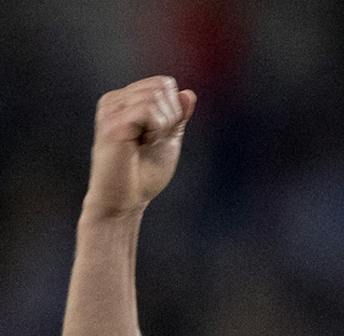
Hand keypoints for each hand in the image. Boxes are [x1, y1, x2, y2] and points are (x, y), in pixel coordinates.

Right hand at [84, 76, 196, 220]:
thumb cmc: (144, 172)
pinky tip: (143, 144)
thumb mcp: (168, 139)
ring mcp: (110, 110)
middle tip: (152, 141)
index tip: (159, 134)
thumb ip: (178, 116)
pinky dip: (157, 130)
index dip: (174, 109)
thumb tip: (188, 93)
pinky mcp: (112, 124)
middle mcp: (113, 100)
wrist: (126, 199)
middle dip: (170, 116)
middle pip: (162, 87)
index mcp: (124, 100)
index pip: (163, 83)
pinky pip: (148, 111)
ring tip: (145, 143)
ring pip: (156, 97)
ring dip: (163, 125)